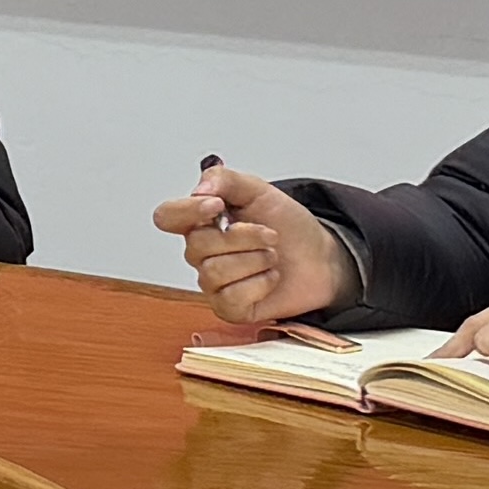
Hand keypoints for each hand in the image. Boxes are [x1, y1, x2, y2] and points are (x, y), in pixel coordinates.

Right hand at [156, 166, 348, 327]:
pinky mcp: (229, 308)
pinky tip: (270, 278)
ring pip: (214, 272)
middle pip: (197, 246)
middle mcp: (202, 253)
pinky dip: (260, 284)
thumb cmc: (289, 226)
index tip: (217, 206)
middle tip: (270, 234)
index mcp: (202, 221)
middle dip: (244, 237)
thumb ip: (224, 180)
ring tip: (271, 257)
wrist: (321, 258)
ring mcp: (214, 283)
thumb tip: (198, 190)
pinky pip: (231, 298)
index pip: (167, 216)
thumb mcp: (260, 191)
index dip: (187, 211)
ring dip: (255, 261)